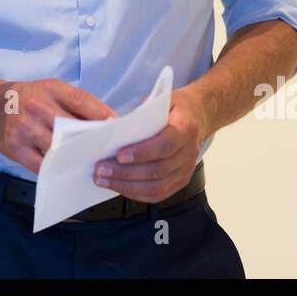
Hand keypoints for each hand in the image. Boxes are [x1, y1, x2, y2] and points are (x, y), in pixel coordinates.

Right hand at [0, 79, 115, 174]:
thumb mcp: (50, 90)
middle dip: (91, 141)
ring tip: (92, 164)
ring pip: (59, 149)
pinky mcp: (15, 147)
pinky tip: (68, 171)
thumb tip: (107, 123)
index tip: (118, 127)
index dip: (102, 114)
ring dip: (76, 158)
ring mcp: (24, 128)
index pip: (81, 100)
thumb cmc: (28, 98)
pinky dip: (57, 169)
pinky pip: (42, 165)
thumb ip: (75, 103)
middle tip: (108, 151)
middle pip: (72, 128)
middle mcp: (36, 106)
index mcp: (50, 88)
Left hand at [92, 87, 208, 202]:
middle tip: (101, 169)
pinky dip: (135, 194)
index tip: (119, 155)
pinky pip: (158, 195)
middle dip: (126, 172)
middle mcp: (189, 152)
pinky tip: (118, 187)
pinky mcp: (180, 182)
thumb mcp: (162, 100)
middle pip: (158, 170)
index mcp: (186, 128)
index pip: (165, 145)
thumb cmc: (173, 109)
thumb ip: (144, 111)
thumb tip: (116, 125)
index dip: (142, 153)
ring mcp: (186, 170)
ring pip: (156, 187)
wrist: (195, 118)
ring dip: (126, 186)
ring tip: (104, 180)